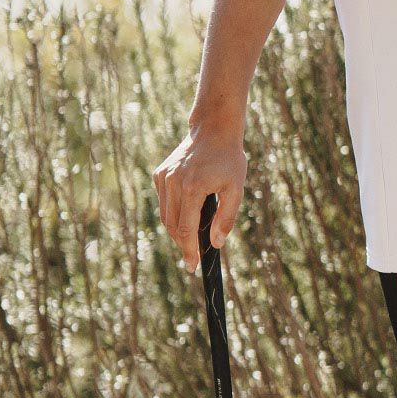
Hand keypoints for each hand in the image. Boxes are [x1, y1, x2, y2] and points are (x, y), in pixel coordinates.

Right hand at [152, 124, 247, 272]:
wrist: (214, 130)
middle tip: (193, 258)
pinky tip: (186, 213)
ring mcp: (163, 177)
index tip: (192, 267)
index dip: (189, 251)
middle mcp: (172, 183)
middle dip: (183, 244)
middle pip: (172, 226)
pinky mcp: (160, 174)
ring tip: (191, 240)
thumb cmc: (229, 159)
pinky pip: (164, 202)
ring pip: (165, 216)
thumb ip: (226, 218)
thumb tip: (215, 243)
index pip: (186, 230)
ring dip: (177, 231)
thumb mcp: (236, 189)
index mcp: (191, 188)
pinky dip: (173, 213)